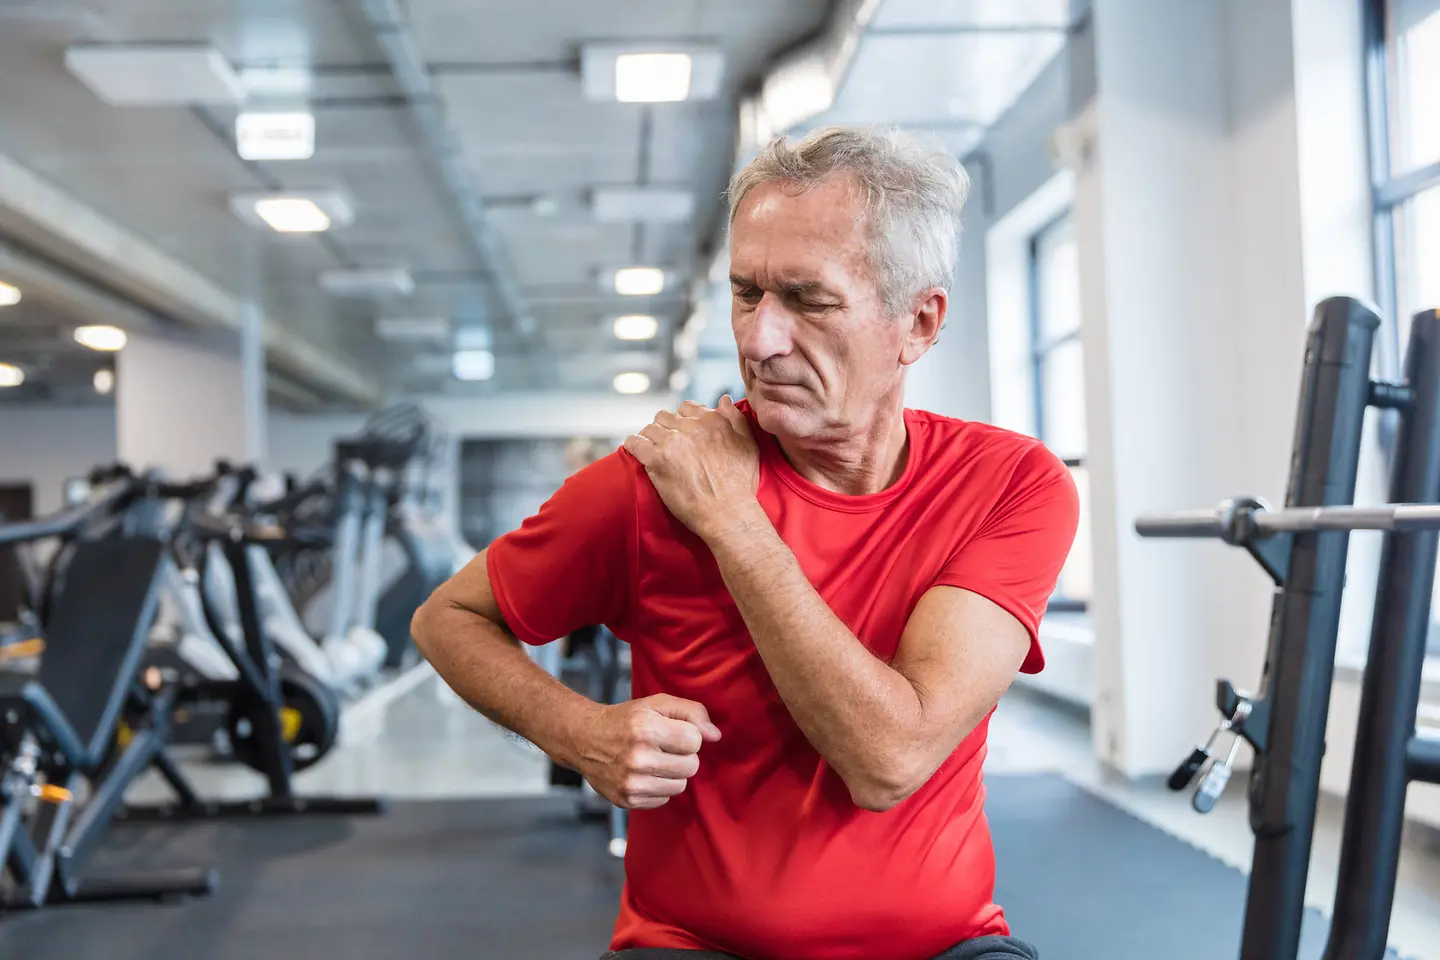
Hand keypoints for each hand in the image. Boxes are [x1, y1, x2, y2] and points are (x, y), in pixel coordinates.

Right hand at [574, 694, 721, 808]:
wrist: (584, 739)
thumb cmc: (626, 719)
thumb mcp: (656, 704)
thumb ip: (691, 712)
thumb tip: (715, 736)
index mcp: (646, 728)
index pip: (695, 740)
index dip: (687, 735)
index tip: (671, 731)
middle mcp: (638, 757)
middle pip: (691, 766)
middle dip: (682, 755)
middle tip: (662, 746)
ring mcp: (631, 782)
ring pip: (680, 785)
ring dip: (672, 773)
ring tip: (654, 760)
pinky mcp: (627, 799)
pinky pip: (664, 799)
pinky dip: (659, 787)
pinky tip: (644, 774)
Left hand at [624, 396, 761, 541]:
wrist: (728, 513)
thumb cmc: (741, 485)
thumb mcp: (749, 446)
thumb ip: (736, 419)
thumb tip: (724, 399)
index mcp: (711, 421)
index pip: (687, 408)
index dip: (683, 420)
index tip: (682, 434)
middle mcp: (690, 427)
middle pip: (665, 416)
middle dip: (665, 428)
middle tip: (666, 445)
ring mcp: (671, 442)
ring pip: (649, 428)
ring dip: (649, 438)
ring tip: (652, 450)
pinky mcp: (656, 460)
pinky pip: (635, 443)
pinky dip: (633, 445)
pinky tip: (635, 450)